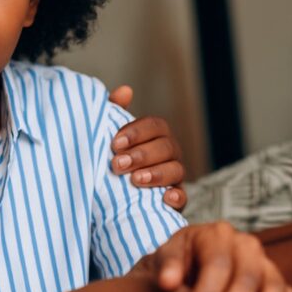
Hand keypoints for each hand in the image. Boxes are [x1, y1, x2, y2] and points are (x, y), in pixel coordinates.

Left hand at [108, 85, 186, 210]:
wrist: (108, 198)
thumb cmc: (113, 160)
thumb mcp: (109, 138)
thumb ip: (114, 114)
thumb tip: (125, 90)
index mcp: (155, 136)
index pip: (155, 126)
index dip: (137, 132)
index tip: (115, 143)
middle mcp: (169, 154)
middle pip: (166, 147)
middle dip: (142, 155)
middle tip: (117, 164)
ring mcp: (174, 177)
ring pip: (176, 170)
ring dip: (156, 174)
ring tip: (135, 180)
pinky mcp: (174, 201)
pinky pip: (183, 198)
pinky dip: (176, 197)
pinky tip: (165, 198)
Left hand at [152, 223, 291, 291]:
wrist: (188, 275)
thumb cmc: (173, 269)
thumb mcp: (163, 263)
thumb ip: (165, 268)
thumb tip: (167, 282)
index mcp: (217, 235)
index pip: (217, 264)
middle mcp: (247, 247)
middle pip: (248, 279)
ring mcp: (268, 266)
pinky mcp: (283, 288)